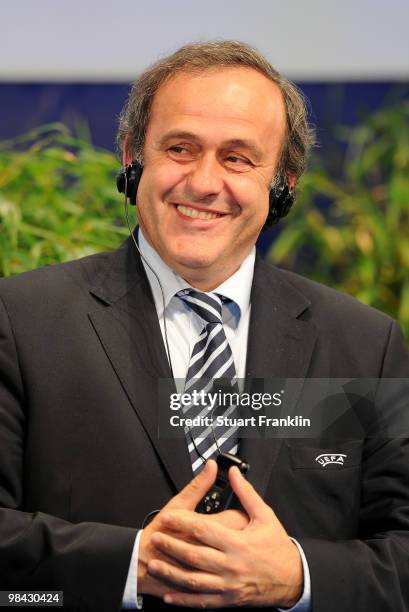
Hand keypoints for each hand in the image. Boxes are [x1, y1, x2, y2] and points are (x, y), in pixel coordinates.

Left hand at [147, 466, 302, 607]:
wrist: (293, 579)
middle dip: (171, 546)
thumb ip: (246, 493)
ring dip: (171, 572)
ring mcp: (228, 585)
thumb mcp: (265, 515)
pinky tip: (169, 595)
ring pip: (193, 580)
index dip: (182, 522)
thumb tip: (233, 473)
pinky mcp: (228, 600)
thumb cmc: (278, 547)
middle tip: (155, 538)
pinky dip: (183, 600)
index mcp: (238, 542)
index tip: (167, 517)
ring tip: (155, 564)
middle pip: (193, 555)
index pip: (203, 530)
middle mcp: (231, 565)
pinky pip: (201, 601)